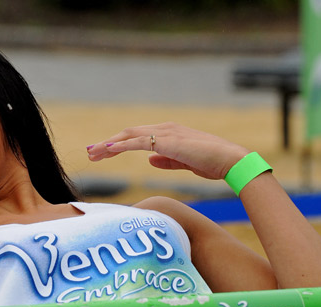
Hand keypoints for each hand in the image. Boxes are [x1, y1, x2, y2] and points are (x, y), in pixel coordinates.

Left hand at [86, 122, 249, 180]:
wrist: (230, 160)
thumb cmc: (212, 162)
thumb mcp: (184, 163)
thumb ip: (167, 160)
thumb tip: (150, 161)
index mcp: (167, 134)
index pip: (136, 138)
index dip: (117, 145)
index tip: (101, 153)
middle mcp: (164, 130)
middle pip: (128, 134)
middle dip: (107, 144)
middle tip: (90, 152)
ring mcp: (166, 133)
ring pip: (129, 136)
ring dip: (109, 144)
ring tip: (92, 153)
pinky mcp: (168, 142)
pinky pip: (139, 142)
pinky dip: (122, 145)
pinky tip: (108, 149)